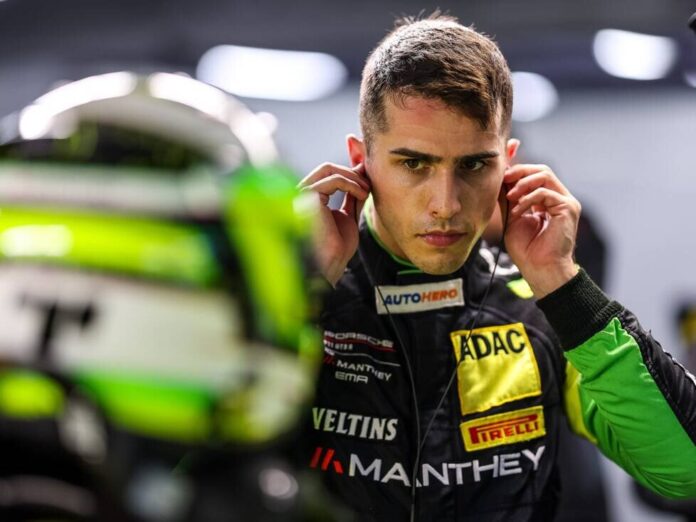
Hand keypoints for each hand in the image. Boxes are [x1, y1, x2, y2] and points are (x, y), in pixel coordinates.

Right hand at [298, 162, 370, 285]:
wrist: (332, 264)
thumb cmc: (337, 247)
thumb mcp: (348, 215)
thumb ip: (352, 197)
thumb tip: (360, 176)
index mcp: (309, 199)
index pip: (327, 174)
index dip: (349, 173)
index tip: (368, 180)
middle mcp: (301, 195)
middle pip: (326, 168)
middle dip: (351, 173)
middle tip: (369, 183)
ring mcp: (302, 195)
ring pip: (328, 170)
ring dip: (354, 178)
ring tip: (367, 191)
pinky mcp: (307, 197)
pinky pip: (333, 180)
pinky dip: (351, 184)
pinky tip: (362, 194)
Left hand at [502, 164, 579, 297]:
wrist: (539, 269)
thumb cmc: (527, 250)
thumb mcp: (512, 217)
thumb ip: (509, 198)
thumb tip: (500, 178)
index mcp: (548, 201)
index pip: (535, 175)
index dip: (518, 170)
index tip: (501, 173)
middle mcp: (559, 199)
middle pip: (541, 170)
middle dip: (520, 171)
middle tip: (504, 178)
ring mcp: (566, 202)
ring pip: (545, 175)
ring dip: (522, 183)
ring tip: (510, 196)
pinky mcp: (568, 208)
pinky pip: (545, 192)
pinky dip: (528, 198)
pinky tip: (518, 209)